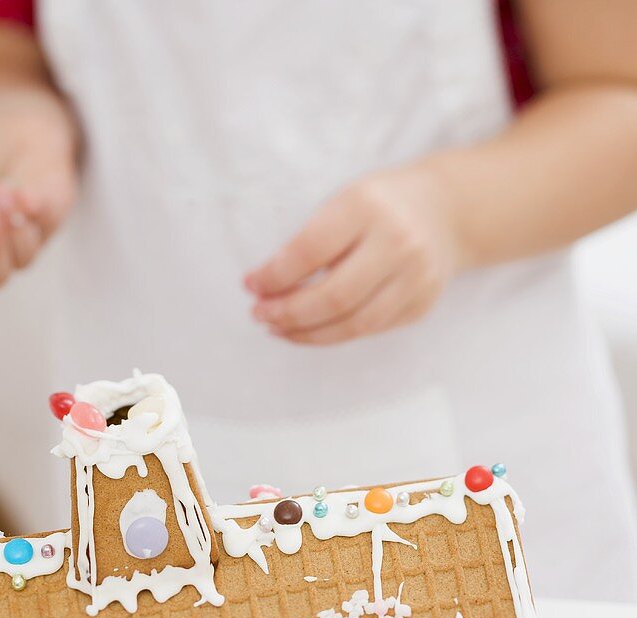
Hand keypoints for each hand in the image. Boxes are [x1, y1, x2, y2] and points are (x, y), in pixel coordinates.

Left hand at [245, 165, 464, 344]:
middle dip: (288, 312)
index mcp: (367, 207)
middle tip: (260, 315)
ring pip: (353, 323)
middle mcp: (397, 242)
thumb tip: (265, 286)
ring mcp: (415, 277)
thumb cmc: (380, 206)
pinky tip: (309, 331)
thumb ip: (311, 241)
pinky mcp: (421, 304)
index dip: (275, 275)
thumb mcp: (345, 202)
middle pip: (333, 296)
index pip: (310, 251)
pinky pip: (369, 330)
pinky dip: (333, 335)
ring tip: (278, 329)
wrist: (447, 210)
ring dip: (307, 333)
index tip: (251, 285)